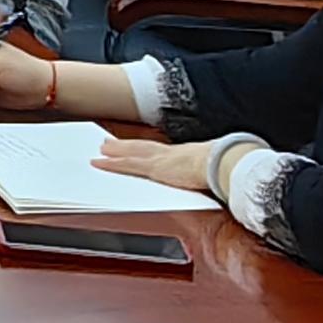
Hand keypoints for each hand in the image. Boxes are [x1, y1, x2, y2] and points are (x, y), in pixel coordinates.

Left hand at [95, 135, 220, 193]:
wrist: (222, 165)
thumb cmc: (221, 168)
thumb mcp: (211, 170)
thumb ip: (204, 174)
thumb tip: (208, 179)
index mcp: (183, 154)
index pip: (159, 149)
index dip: (145, 149)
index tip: (135, 147)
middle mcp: (169, 153)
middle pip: (142, 147)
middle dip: (125, 146)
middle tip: (108, 144)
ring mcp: (160, 159)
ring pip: (131, 152)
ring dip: (115, 151)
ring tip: (101, 150)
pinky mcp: (154, 168)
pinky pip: (128, 164)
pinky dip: (112, 163)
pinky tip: (100, 162)